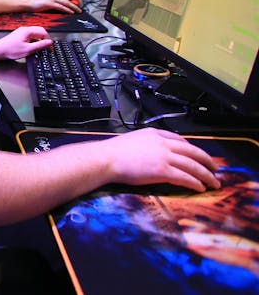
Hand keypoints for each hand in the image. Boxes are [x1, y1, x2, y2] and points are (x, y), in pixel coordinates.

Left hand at [0, 26, 52, 59]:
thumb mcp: (28, 49)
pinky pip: (30, 36)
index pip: (43, 32)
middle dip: (45, 39)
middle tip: (47, 47)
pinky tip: (32, 47)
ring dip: (39, 40)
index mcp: (27, 31)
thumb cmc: (10, 50)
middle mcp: (24, 29)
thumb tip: (49, 43)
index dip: (48, 40)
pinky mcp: (19, 35)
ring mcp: (21, 32)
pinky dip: (34, 41)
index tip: (50, 47)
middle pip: (39, 31)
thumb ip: (40, 45)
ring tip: (40, 49)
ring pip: (35, 34)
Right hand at [26, 0, 81, 13]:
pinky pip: (61, 7)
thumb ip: (54, 0)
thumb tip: (61, 4)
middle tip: (81, 5)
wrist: (27, 3)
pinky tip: (71, 12)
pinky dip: (67, 10)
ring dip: (74, 6)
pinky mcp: (50, 3)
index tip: (78, 1)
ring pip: (67, 2)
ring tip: (78, 10)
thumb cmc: (34, 2)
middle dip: (76, 0)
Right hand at [100, 128, 219, 191]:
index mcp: (156, 134)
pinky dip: (195, 183)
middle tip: (216, 169)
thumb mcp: (134, 140)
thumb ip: (148, 144)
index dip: (194, 149)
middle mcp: (163, 143)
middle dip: (207, 161)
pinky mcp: (163, 171)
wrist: (106, 158)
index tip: (200, 156)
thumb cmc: (114, 152)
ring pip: (193, 166)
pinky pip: (185, 177)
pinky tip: (200, 187)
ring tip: (214, 182)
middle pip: (193, 152)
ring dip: (206, 175)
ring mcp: (164, 157)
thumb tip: (155, 153)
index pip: (181, 140)